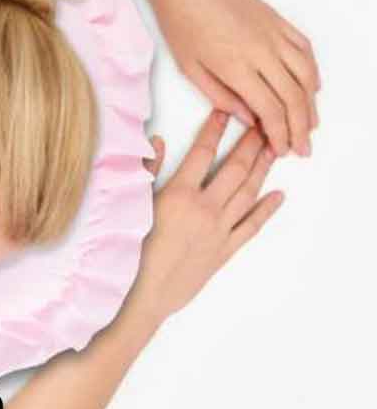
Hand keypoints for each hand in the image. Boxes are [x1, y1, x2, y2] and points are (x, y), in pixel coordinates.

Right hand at [130, 112, 285, 322]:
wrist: (141, 297)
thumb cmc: (130, 254)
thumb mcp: (132, 208)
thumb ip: (146, 173)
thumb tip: (155, 142)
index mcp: (179, 195)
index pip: (202, 152)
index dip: (215, 129)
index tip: (225, 112)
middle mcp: (204, 209)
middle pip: (234, 168)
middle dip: (251, 143)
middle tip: (263, 124)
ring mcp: (218, 230)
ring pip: (248, 192)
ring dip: (262, 169)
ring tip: (273, 150)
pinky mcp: (224, 251)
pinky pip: (251, 226)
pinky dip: (266, 210)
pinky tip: (278, 196)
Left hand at [151, 0, 319, 157]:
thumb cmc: (181, 24)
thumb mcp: (191, 70)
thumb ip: (220, 96)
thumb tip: (247, 118)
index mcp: (237, 67)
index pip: (269, 109)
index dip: (279, 134)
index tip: (282, 150)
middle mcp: (262, 51)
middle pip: (293, 96)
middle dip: (300, 127)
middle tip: (303, 148)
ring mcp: (273, 34)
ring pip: (305, 74)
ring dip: (311, 103)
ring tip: (310, 124)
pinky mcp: (278, 20)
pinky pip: (304, 48)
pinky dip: (312, 71)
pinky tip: (312, 87)